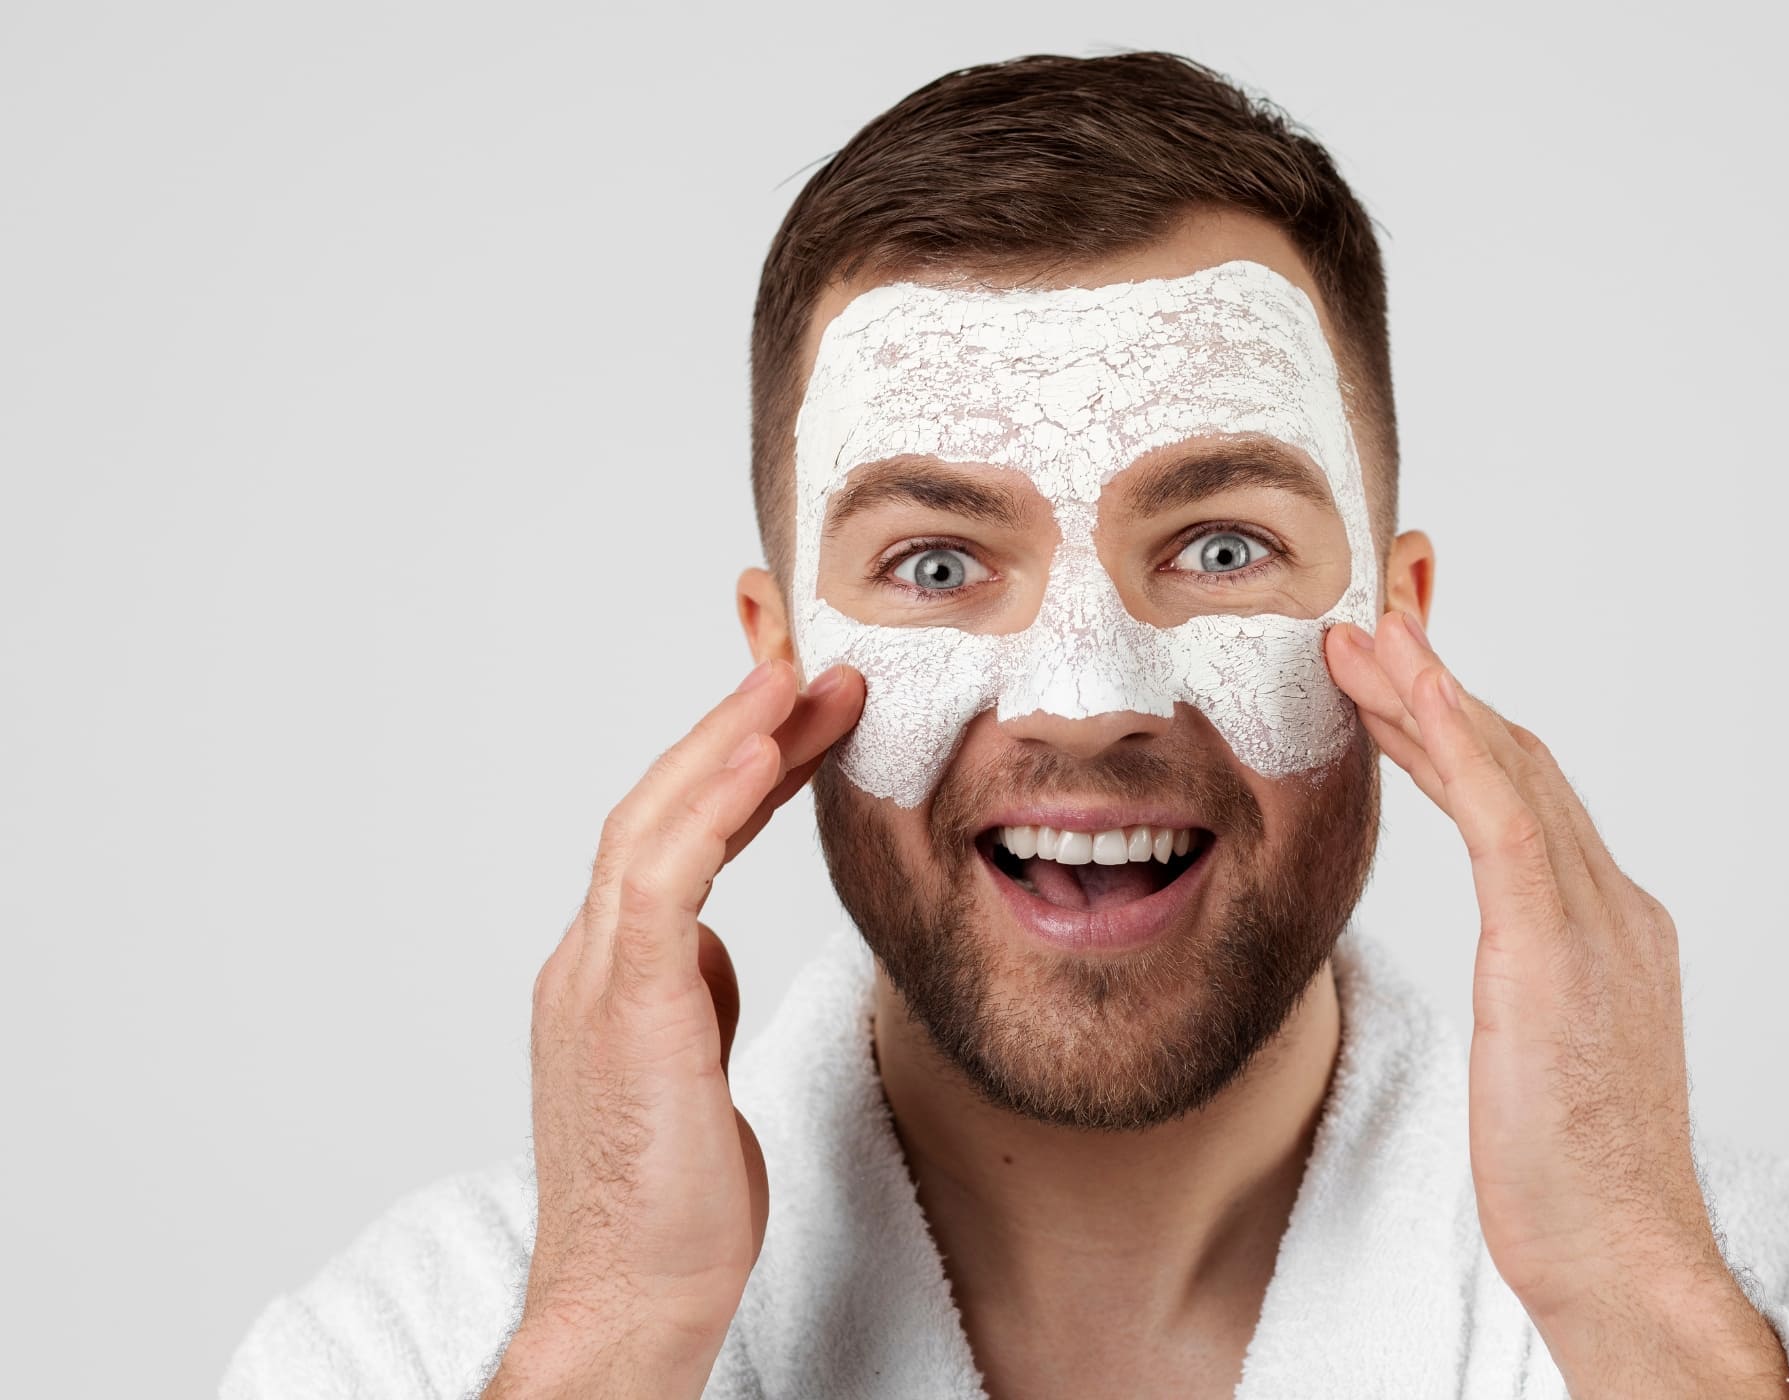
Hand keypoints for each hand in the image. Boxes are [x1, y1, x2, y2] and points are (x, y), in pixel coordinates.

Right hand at [493, 659, 863, 1398]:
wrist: (628, 1303)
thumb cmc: (668, 1207)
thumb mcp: (692, 1075)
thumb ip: (689, 999)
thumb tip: (710, 949)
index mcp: (614, 973)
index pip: (674, 836)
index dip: (733, 765)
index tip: (800, 711)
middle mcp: (591, 959)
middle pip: (661, 806)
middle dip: (739, 727)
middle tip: (814, 663)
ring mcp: (595, 979)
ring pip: (655, 820)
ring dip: (731, 740)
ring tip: (800, 677)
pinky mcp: (622, 1007)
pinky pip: (662, 878)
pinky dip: (709, 805)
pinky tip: (762, 753)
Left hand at [1325, 614, 1788, 1397]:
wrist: (1630, 1262)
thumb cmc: (1576, 1188)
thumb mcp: (1541, 1068)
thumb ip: (1533, 998)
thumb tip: (1514, 982)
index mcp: (1611, 931)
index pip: (1524, 798)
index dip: (1459, 726)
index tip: (1400, 676)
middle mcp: (1614, 904)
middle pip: (1517, 759)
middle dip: (1439, 683)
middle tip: (1374, 616)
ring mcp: (1597, 917)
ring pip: (1506, 765)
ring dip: (1428, 687)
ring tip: (1356, 632)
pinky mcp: (1560, 944)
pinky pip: (1500, 810)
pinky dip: (1449, 735)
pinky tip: (1398, 682)